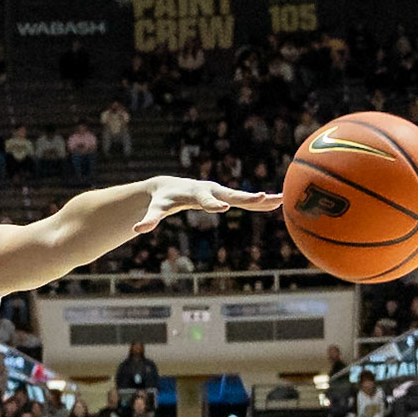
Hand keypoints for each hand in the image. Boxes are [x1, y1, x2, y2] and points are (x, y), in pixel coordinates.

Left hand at [133, 177, 281, 234]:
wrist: (168, 186)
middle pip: (230, 195)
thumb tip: (136, 230)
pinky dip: (261, 202)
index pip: (205, 200)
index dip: (212, 204)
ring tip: (281, 200)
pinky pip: (245, 200)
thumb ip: (149, 220)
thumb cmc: (161, 200)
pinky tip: (279, 202)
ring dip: (261, 200)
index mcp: (195, 194)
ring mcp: (221, 192)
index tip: (223, 208)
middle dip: (245, 198)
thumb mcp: (155, 210)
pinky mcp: (226, 196)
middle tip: (262, 198)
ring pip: (243, 197)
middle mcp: (211, 190)